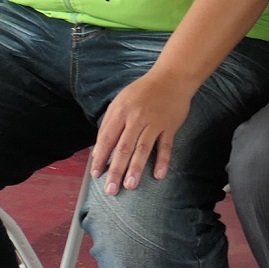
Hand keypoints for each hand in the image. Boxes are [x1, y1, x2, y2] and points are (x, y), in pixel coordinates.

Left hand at [91, 68, 194, 193]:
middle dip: (116, 170)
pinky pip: (166, 145)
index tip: (96, 175)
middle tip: (111, 190)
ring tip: (130, 185)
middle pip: (124, 148)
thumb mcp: (120, 102)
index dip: (101, 158)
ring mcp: (154, 122)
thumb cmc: (143, 91)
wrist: (172, 77)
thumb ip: (109, 124)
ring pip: (143, 149)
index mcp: (121, 112)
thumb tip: (98, 150)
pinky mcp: (169, 126)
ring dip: (136, 168)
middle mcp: (136, 118)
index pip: (108, 139)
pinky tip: (159, 175)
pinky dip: (163, 160)